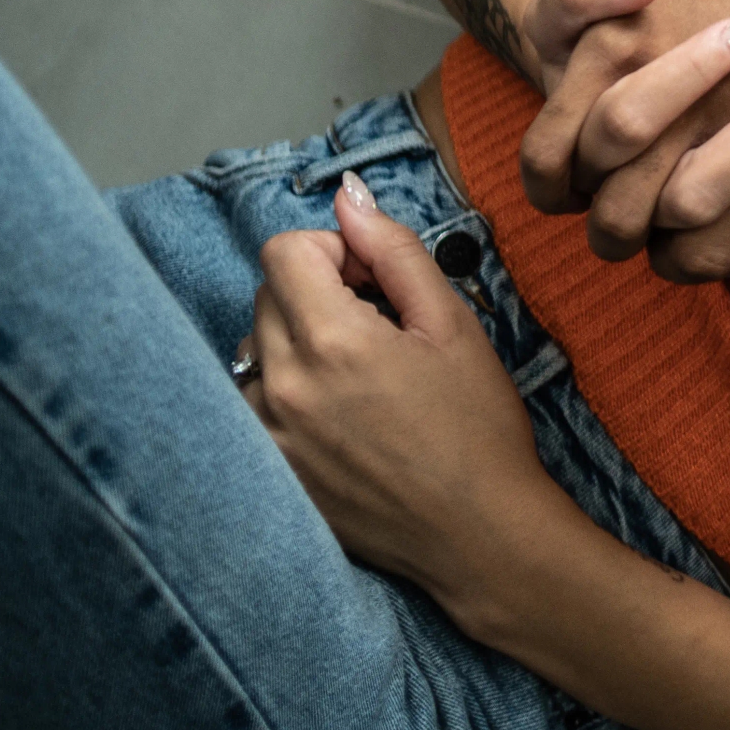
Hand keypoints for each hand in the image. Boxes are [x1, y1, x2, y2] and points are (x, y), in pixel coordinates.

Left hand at [252, 171, 570, 602]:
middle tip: (380, 328)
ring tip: (361, 380)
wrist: (476, 532)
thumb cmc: (476, 427)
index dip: (334, 251)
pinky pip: (253, 405)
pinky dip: (287, 395)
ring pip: (256, 350)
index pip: (284, 252)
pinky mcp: (265, 472)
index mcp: (331, 342)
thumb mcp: (452, 324)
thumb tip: (349, 197)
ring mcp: (264, 436)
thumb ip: (394, 250)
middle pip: (267, 296)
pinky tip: (342, 421)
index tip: (374, 280)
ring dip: (298, 345)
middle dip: (318, 293)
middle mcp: (281, 388)